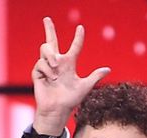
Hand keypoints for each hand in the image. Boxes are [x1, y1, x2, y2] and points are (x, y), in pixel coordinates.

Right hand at [32, 17, 109, 135]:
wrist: (58, 109)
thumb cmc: (71, 99)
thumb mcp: (85, 86)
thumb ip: (95, 77)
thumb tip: (108, 69)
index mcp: (69, 64)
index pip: (75, 47)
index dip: (78, 38)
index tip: (81, 28)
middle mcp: (57, 63)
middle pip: (51, 42)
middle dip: (49, 29)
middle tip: (47, 19)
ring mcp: (46, 67)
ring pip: (45, 49)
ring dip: (51, 57)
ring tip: (56, 68)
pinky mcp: (38, 73)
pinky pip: (40, 64)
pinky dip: (47, 70)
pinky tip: (51, 79)